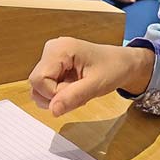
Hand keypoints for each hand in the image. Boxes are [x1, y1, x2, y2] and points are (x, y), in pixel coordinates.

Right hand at [29, 37, 155, 115]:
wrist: (123, 63)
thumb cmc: (113, 68)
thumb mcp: (96, 85)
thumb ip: (73, 97)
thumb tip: (52, 110)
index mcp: (60, 49)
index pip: (39, 80)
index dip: (54, 94)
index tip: (76, 92)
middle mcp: (51, 50)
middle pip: (36, 84)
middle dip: (56, 96)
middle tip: (79, 92)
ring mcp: (51, 57)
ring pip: (39, 88)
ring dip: (58, 97)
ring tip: (78, 90)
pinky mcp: (53, 66)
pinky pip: (46, 87)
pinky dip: (59, 94)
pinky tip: (74, 88)